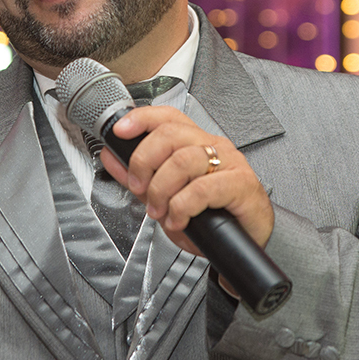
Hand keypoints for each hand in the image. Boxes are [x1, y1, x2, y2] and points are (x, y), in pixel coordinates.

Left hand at [102, 106, 274, 253]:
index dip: (142, 119)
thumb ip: (139, 177)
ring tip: (160, 210)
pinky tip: (179, 219)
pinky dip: (182, 207)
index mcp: (196, 143)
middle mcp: (213, 147)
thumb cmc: (213, 216)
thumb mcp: (166, 197)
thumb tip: (112, 157)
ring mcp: (230, 163)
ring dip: (161, 189)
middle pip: (170, 134)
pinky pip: (202, 189)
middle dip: (144, 162)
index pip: (168, 117)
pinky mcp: (241, 184)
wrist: (246, 242)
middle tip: (140, 188)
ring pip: (183, 160)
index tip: (120, 131)